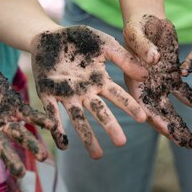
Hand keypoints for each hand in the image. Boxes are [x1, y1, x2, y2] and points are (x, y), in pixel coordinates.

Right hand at [0, 58, 56, 179]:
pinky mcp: (12, 103)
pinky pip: (28, 113)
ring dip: (31, 144)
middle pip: (2, 146)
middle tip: (21, 174)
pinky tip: (51, 125)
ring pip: (19, 132)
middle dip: (11, 159)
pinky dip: (39, 119)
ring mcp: (2, 116)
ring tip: (44, 156)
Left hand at [31, 25, 147, 158]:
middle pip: (100, 112)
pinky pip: (51, 113)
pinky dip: (57, 128)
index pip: (118, 95)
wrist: (48, 35)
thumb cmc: (79, 39)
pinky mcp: (46, 94)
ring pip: (79, 119)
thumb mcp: (104, 44)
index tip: (143, 118)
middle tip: (122, 143)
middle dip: (111, 127)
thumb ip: (122, 58)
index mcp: (99, 80)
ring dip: (88, 137)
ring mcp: (66, 95)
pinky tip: (63, 144)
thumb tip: (145, 74)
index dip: (130, 106)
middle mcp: (85, 92)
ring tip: (98, 156)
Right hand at [125, 15, 191, 147]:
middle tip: (187, 144)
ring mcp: (161, 83)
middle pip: (160, 113)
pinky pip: (186, 94)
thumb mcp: (137, 33)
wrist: (148, 17)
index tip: (168, 130)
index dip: (154, 118)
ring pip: (173, 109)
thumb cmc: (138, 24)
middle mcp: (147, 87)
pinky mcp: (173, 76)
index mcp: (133, 80)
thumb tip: (153, 60)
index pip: (143, 104)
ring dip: (183, 125)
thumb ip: (144, 47)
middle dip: (173, 130)